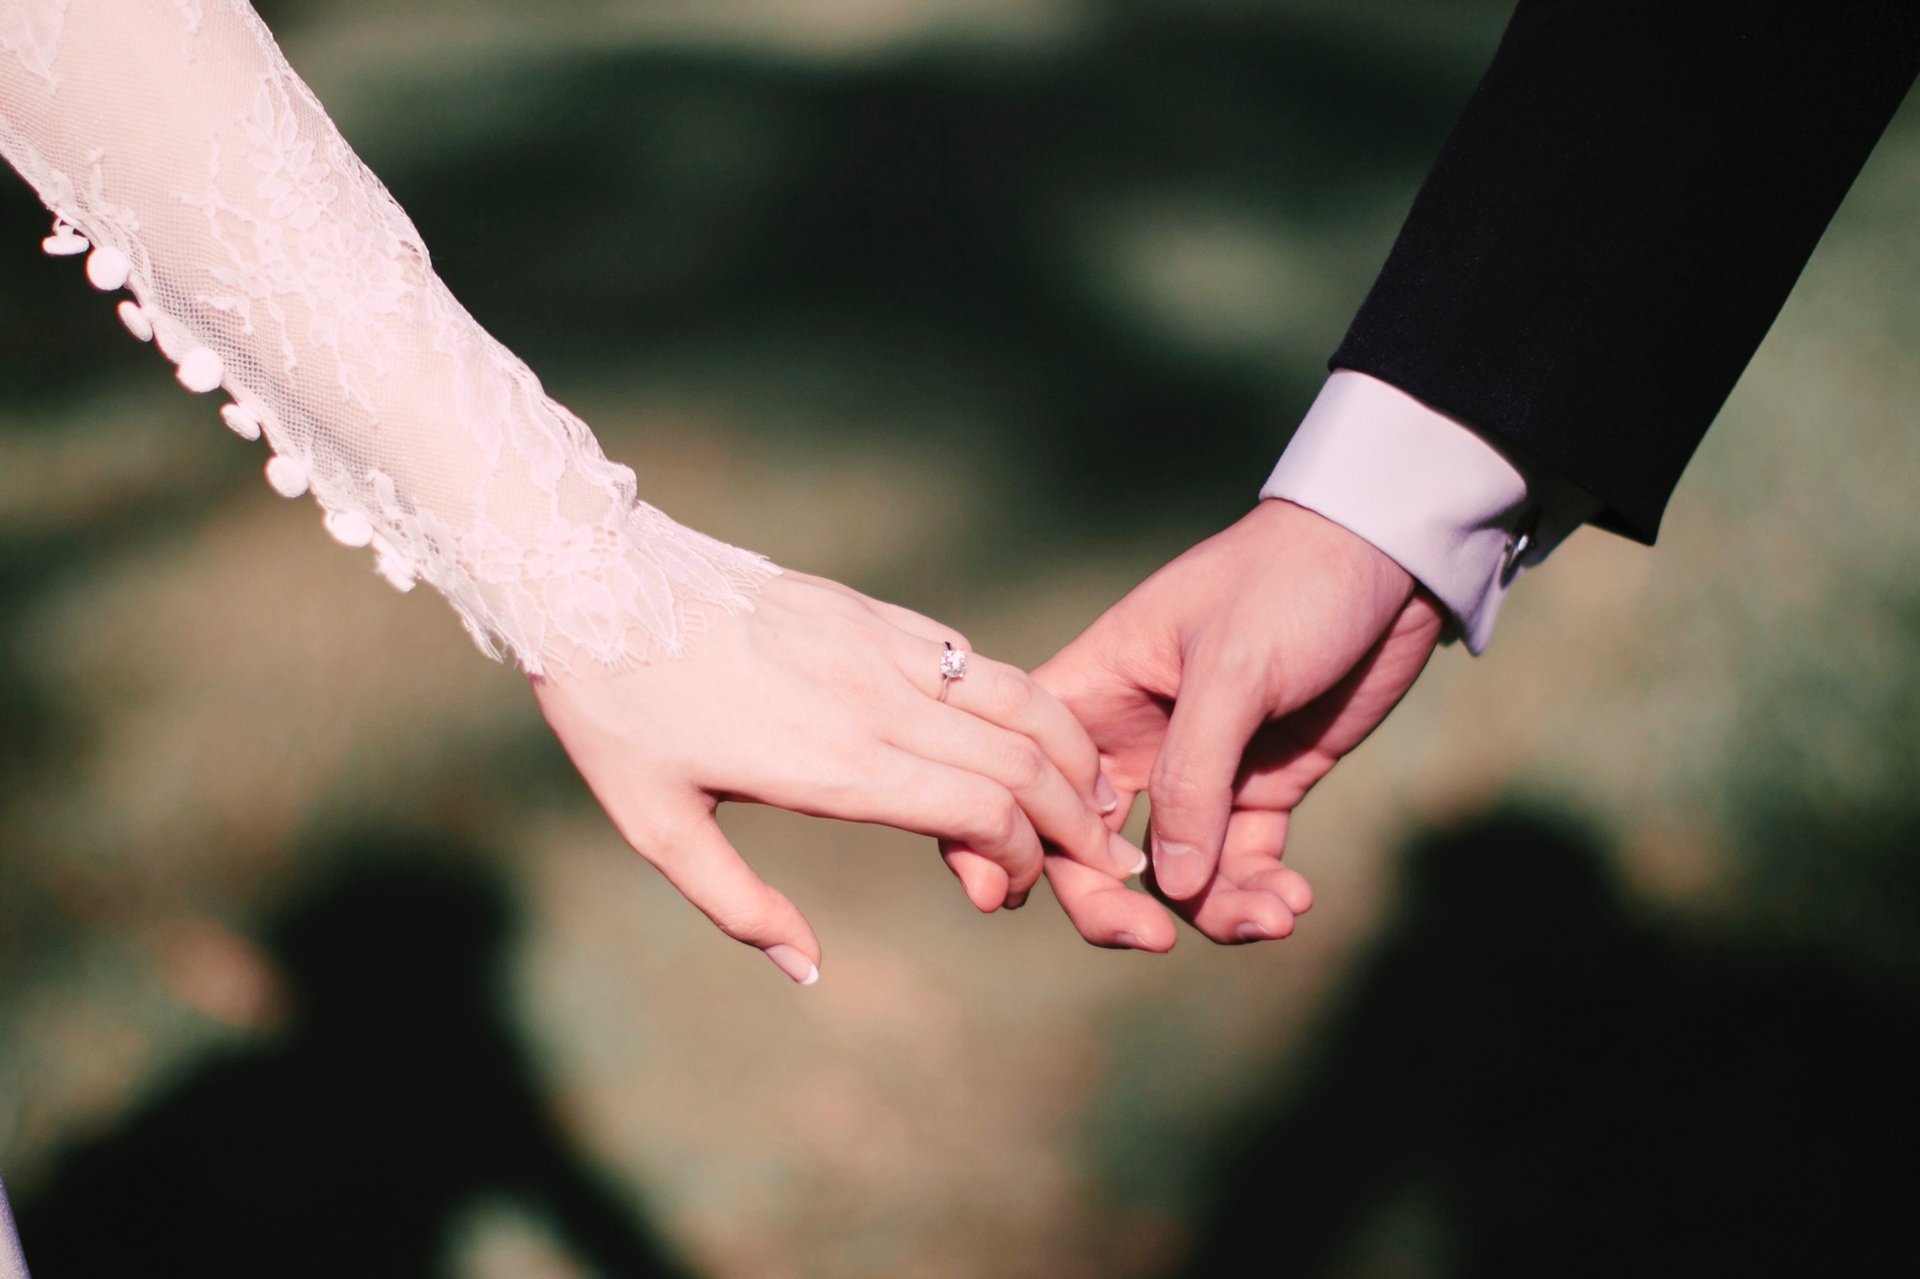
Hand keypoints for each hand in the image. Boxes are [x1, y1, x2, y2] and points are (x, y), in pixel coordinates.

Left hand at [531, 571, 1144, 983]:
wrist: (591, 580)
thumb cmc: (618, 713)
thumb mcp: (656, 827)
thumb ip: (739, 906)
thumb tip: (808, 971)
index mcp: (833, 763)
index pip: (981, 809)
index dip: (1020, 859)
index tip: (1004, 891)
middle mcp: (875, 701)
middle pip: (1023, 758)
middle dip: (1078, 818)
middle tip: (1102, 860)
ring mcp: (879, 646)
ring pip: (1018, 696)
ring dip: (1071, 751)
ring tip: (1097, 795)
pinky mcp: (870, 610)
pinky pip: (971, 656)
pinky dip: (1023, 698)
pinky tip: (1032, 729)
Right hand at [1030, 499, 1445, 948]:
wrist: (1391, 556)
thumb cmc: (1290, 583)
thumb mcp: (1233, 668)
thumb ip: (1193, 776)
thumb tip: (1168, 887)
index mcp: (1093, 690)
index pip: (1026, 775)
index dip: (1010, 836)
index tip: (1021, 896)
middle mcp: (1132, 739)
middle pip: (1089, 846)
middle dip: (1113, 904)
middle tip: (1155, 942)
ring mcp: (1198, 769)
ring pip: (1173, 872)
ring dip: (1211, 909)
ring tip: (1272, 916)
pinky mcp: (1261, 786)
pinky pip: (1241, 864)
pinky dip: (1259, 892)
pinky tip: (1294, 901)